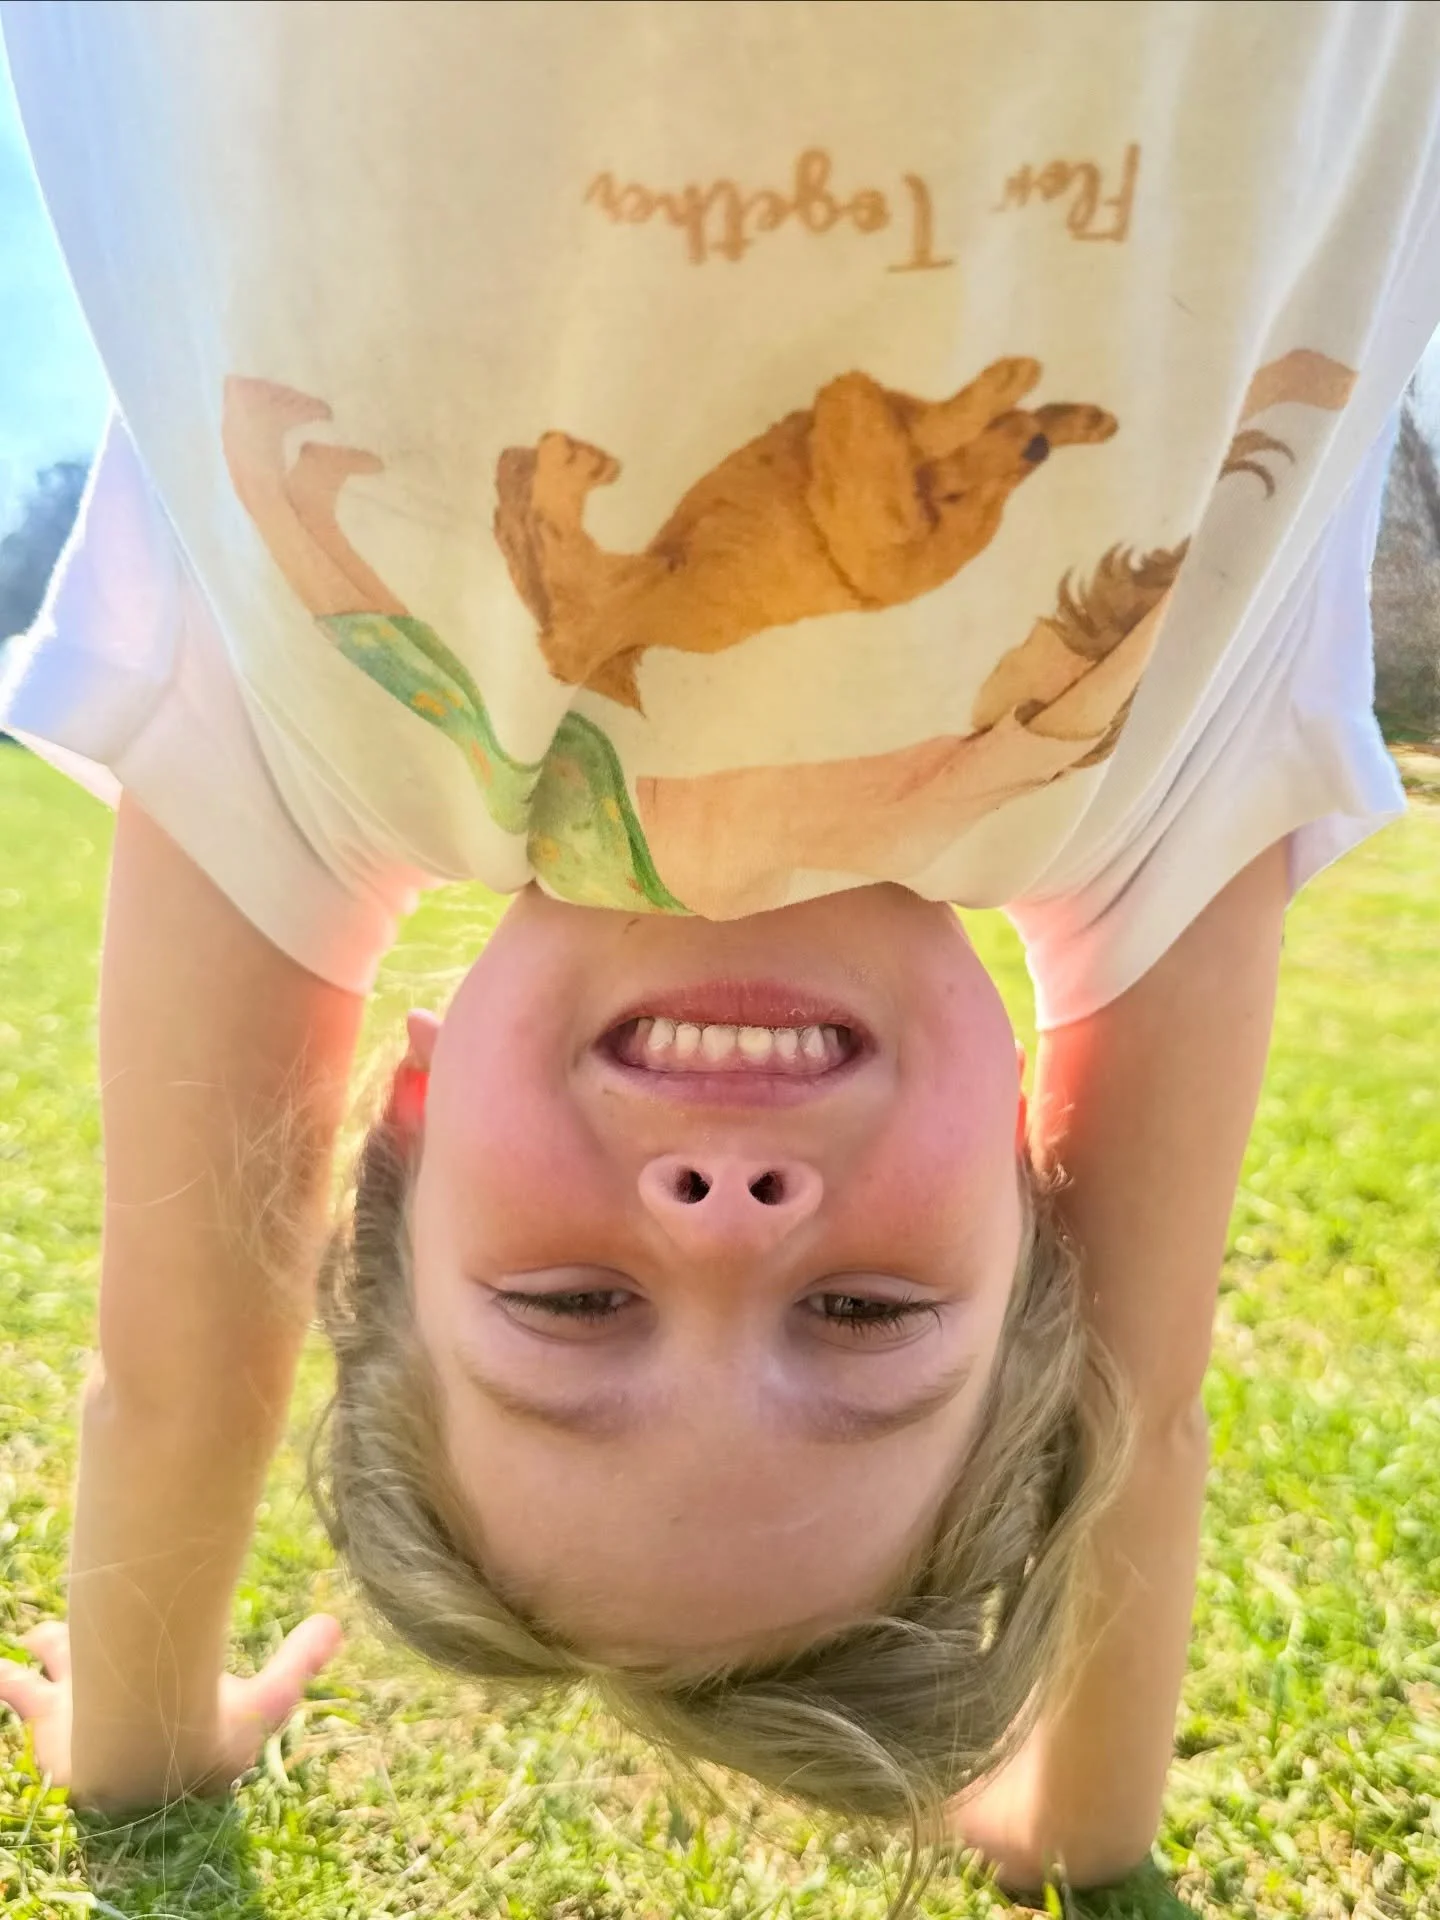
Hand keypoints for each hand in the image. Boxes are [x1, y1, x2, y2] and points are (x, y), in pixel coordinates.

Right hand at [0, 1614, 342, 1805]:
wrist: (144, 1746)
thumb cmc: (208, 1729)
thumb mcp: (268, 1697)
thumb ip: (300, 1662)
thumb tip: (339, 1626)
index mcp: (171, 1742)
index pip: (173, 1718)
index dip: (176, 1699)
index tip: (179, 1680)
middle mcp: (125, 1734)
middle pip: (112, 1694)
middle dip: (105, 1664)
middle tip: (108, 1642)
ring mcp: (84, 1721)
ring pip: (64, 1681)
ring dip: (57, 1653)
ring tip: (41, 1635)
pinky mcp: (49, 1716)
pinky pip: (21, 1696)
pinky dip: (11, 1683)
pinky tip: (1, 1671)